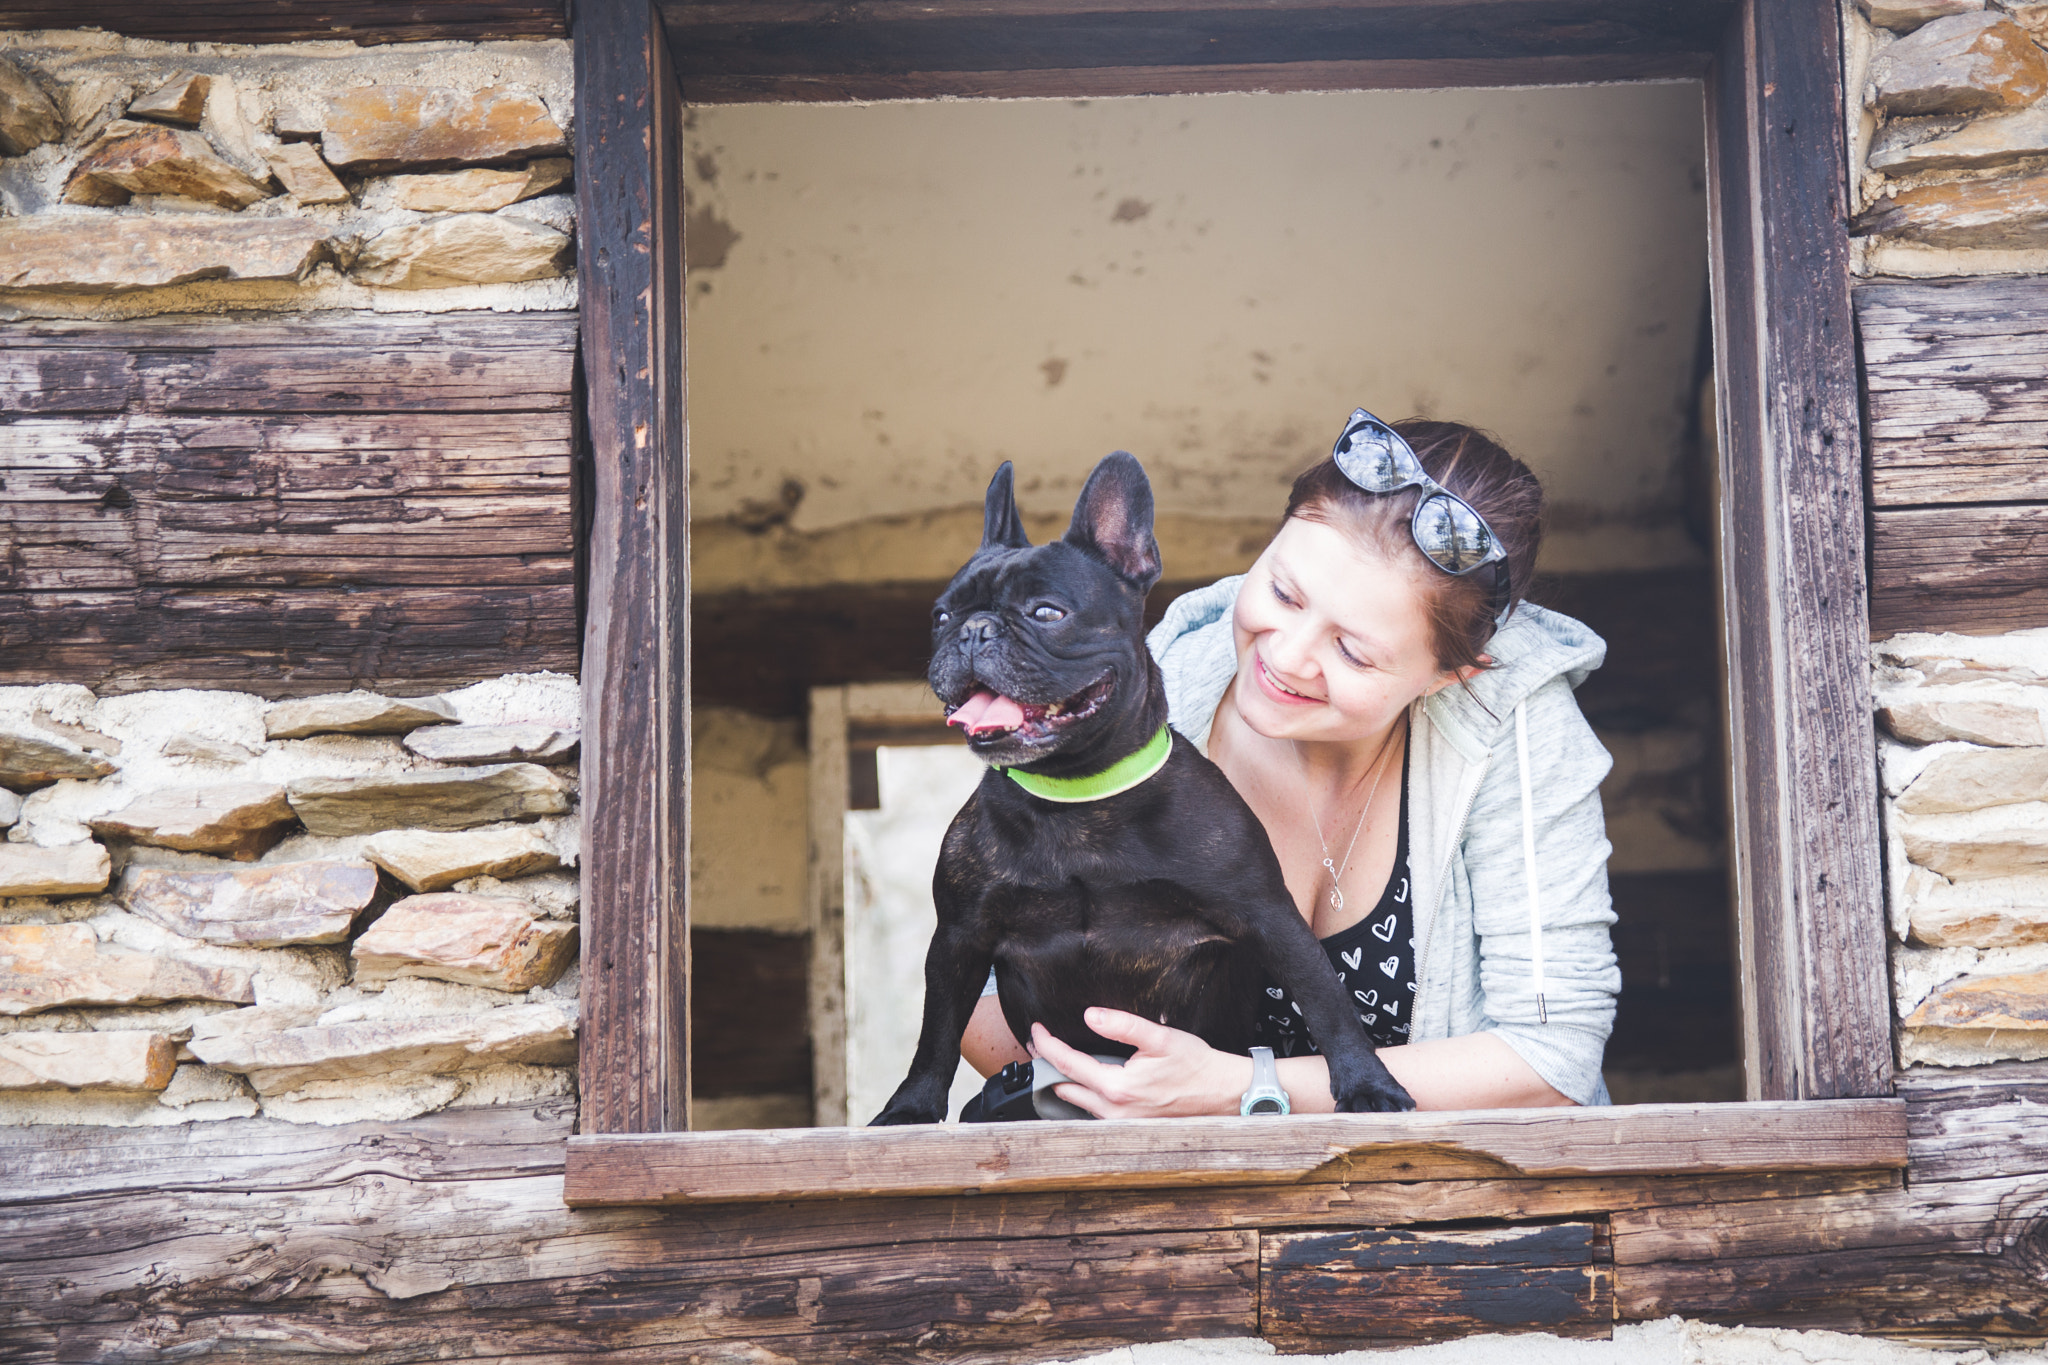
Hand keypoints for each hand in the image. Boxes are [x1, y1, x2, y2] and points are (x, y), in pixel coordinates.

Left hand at [1028, 1008, 1248, 1117]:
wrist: (1223, 1093)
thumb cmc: (1196, 1065)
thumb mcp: (1160, 1038)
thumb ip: (1123, 1025)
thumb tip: (1091, 1016)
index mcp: (1117, 1088)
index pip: (1067, 1065)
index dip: (1047, 1045)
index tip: (1037, 1029)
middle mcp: (1114, 1111)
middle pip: (1064, 1088)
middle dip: (1047, 1065)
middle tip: (1039, 1043)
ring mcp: (1121, 1122)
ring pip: (1076, 1103)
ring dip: (1062, 1081)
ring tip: (1055, 1059)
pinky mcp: (1128, 1125)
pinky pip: (1093, 1111)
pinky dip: (1081, 1093)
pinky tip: (1083, 1079)